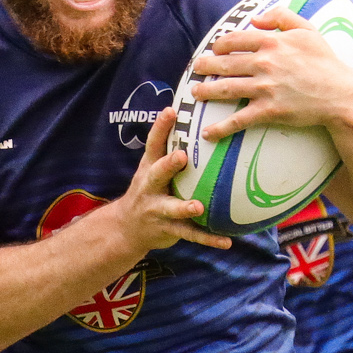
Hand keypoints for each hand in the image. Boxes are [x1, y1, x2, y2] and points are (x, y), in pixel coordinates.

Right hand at [114, 106, 232, 255]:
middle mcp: (150, 187)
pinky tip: (226, 242)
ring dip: (184, 208)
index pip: (153, 144)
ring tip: (198, 207)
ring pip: (171, 208)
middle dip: (168, 165)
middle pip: (157, 173)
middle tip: (182, 156)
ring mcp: (157, 209)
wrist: (126, 228)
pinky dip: (208, 239)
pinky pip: (189, 235)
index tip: (171, 110)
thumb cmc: (149, 190)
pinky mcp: (167, 230)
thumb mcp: (152, 168)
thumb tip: (201, 122)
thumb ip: (169, 149)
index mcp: (149, 168)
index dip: (160, 127)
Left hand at [189, 7, 352, 138]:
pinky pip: (239, 120)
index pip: (235, 40)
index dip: (220, 44)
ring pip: (226, 89)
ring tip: (195, 94)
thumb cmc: (326, 62)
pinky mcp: (269, 111)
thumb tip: (257, 19)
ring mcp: (265, 88)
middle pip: (224, 64)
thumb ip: (282, 16)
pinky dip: (221, 128)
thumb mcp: (308, 29)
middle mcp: (264, 63)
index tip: (215, 49)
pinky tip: (207, 133)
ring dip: (206, 92)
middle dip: (205, 66)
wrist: (341, 94)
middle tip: (195, 69)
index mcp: (271, 42)